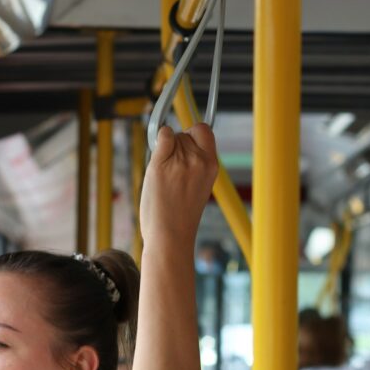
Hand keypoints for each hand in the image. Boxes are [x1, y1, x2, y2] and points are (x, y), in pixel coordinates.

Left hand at [140, 124, 218, 249]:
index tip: (185, 144)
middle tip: (173, 171)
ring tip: (165, 178)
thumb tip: (181, 140)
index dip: (193, 134)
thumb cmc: (180, 217)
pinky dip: (158, 141)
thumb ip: (196, 164)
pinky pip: (162, 136)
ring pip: (172, 138)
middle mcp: (199, 160)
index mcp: (211, 166)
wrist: (170, 237)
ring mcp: (180, 162)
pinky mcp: (160, 165)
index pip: (205, 132)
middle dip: (177, 146)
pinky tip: (157, 160)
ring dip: (165, 151)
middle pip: (186, 134)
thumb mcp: (199, 186)